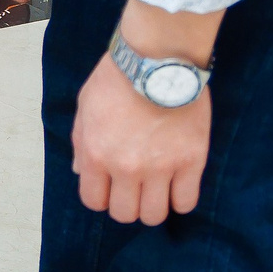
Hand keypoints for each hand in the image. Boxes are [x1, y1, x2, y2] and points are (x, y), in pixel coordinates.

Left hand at [70, 0, 221, 224]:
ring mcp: (160, 167)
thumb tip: (81, 172)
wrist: (158, 57)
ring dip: (154, 206)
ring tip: (158, 189)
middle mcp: (126, 167)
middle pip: (125, 213)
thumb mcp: (85, 107)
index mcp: (96, 155)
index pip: (94, 201)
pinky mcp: (191, 160)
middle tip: (136, 188)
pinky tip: (179, 186)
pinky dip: (181, 200)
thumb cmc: (118, 78)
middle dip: (128, 204)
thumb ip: (82, 143)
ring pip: (155, 214)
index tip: (111, 188)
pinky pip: (186, 201)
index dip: (102, 197)